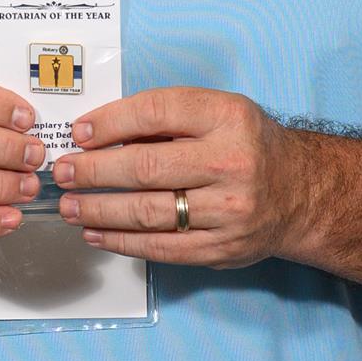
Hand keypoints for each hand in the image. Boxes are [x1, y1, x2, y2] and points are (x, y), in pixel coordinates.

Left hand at [51, 87, 305, 268]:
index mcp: (227, 117)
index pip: (156, 113)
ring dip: (99, 210)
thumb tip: (100, 132)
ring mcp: (228, 211)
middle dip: (93, 171)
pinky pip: (161, 248)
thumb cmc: (247, 145)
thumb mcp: (219, 111)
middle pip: (145, 167)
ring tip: (69, 205)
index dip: (110, 122)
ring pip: (148, 213)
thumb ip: (167, 118)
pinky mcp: (221, 249)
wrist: (301, 192)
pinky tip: (96, 232)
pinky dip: (121, 241)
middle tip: (61, 172)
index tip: (79, 132)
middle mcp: (231, 163)